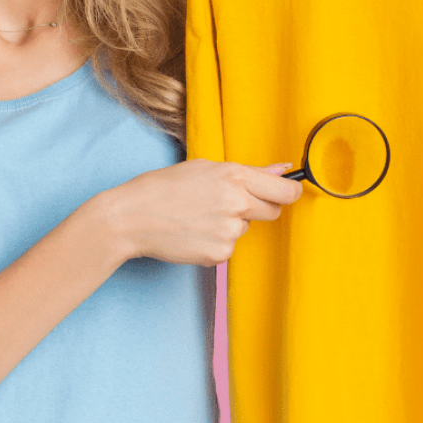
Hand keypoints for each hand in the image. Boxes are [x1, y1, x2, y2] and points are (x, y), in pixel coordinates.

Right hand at [103, 160, 302, 266]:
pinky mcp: (219, 255)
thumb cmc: (164, 187)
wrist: (132, 217)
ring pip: (245, 229)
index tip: (288, 193)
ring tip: (199, 216)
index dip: (290, 192)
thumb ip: (249, 172)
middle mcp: (237, 203)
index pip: (285, 190)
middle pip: (273, 211)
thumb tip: (283, 169)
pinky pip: (229, 248)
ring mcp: (229, 232)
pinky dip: (216, 242)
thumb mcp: (205, 168)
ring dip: (232, 224)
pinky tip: (194, 232)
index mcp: (234, 176)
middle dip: (260, 207)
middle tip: (230, 203)